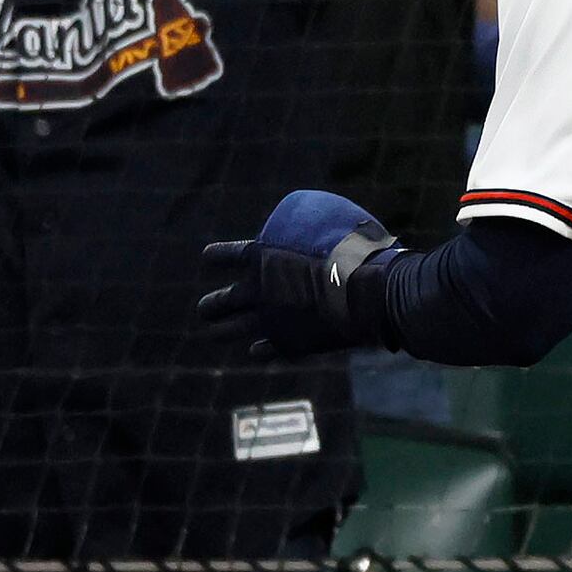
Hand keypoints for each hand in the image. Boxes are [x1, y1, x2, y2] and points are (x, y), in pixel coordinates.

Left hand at [196, 188, 397, 358]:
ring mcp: (271, 320)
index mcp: (262, 257)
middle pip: (222, 301)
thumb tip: (314, 228)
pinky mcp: (290, 343)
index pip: (228, 256)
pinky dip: (261, 350)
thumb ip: (311, 228)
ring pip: (234, 329)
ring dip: (221, 331)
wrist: (366, 289)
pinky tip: (256, 351)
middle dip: (211, 305)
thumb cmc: (353, 248)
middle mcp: (259, 291)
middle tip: (205, 308)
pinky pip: (268, 349)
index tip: (208, 258)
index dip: (217, 257)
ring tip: (212, 333)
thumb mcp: (329, 221)